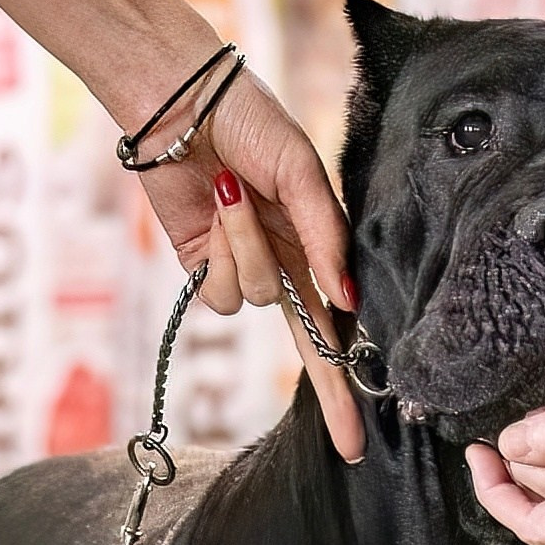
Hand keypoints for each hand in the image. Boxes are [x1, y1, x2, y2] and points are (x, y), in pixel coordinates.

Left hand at [136, 71, 367, 461]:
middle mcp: (284, 262)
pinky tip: (215, 206)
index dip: (352, 375)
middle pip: (311, 343)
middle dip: (331, 391)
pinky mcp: (200, 267)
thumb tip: (347, 297)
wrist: (181, 102)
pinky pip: (221, 292)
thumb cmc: (251, 121)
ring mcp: (242, 266)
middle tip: (351, 443)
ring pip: (257, 300)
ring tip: (235, 194)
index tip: (363, 433)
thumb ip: (327, 234)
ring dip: (248, 248)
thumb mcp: (301, 171)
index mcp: (318, 241)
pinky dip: (222, 249)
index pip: (342, 318)